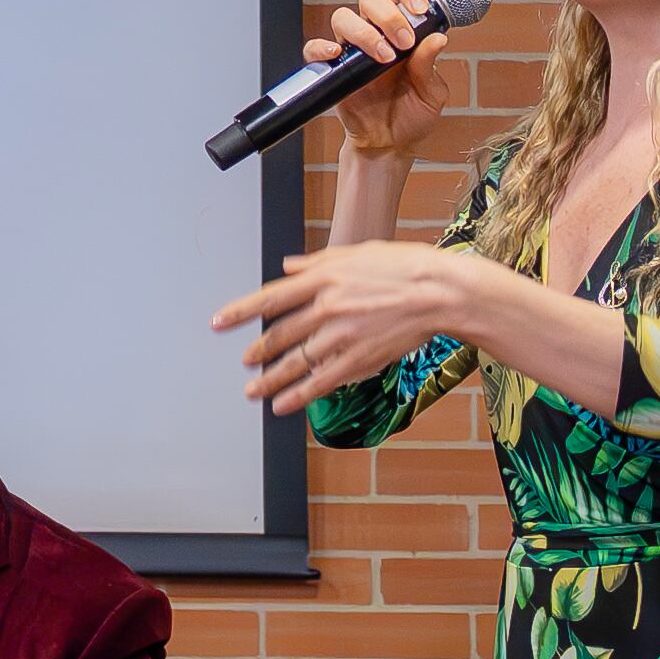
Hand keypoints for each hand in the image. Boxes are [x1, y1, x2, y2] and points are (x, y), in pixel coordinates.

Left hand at [216, 235, 478, 412]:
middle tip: (244, 363)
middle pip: (279, 334)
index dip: (240, 312)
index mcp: (322, 278)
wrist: (439, 292)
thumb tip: (288, 265)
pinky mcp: (358, 359)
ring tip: (253, 392)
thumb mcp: (356, 253)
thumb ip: (317, 261)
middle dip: (256, 352)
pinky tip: (282, 405)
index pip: (270, 297)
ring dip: (269, 380)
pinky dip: (298, 396)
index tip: (219, 323)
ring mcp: (340, 336)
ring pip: (294, 363)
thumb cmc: (404, 267)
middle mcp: (325, 307)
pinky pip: (320, 382)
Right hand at [318, 0, 450, 163]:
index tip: (420, 9)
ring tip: (384, 58)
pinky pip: (316, 48)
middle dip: (388, 15)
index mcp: (403, 31)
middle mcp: (376, 34)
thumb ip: (430, 66)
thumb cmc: (413, 115)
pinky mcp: (334, 69)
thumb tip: (437, 38)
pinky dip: (322, 47)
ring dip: (365, 32)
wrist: (391, 145)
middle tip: (404, 42)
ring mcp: (353, 50)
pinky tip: (338, 55)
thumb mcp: (431, 93)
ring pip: (344, 17)